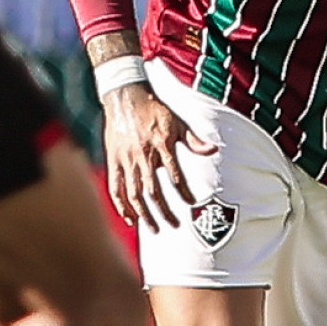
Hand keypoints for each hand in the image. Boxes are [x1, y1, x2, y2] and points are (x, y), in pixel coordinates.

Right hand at [102, 85, 209, 230]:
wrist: (125, 97)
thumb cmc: (154, 110)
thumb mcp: (177, 122)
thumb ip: (194, 140)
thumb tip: (213, 149)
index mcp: (161, 145)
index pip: (175, 175)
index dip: (183, 192)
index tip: (192, 204)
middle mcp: (143, 155)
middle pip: (154, 190)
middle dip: (164, 211)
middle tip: (174, 225)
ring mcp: (126, 160)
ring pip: (134, 194)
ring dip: (144, 214)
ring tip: (154, 228)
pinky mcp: (113, 161)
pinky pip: (115, 188)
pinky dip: (121, 205)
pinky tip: (130, 219)